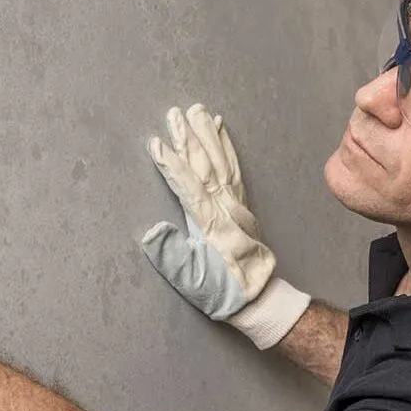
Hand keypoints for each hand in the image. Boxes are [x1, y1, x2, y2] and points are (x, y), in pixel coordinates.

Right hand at [140, 104, 309, 348]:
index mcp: (211, 225)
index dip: (171, 164)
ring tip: (198, 111)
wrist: (260, 299)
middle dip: (189, 138)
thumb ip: (171, 257)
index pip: (187, 187)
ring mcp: (237, 204)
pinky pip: (234, 169)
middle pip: (205, 166)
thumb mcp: (192, 282)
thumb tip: (151, 231)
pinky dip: (227, 148)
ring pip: (221, 162)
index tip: (155, 143)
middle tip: (175, 112)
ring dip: (208, 136)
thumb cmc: (222, 292)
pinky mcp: (243, 204)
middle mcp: (225, 208)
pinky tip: (222, 132)